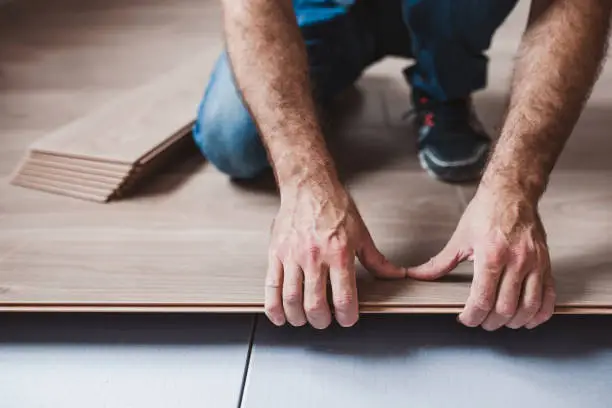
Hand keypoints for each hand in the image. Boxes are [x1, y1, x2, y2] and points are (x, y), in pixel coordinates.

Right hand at [264, 181, 405, 328]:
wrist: (308, 186)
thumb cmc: (334, 206)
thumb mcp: (361, 233)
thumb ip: (376, 260)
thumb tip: (396, 275)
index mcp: (339, 253)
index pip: (343, 298)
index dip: (346, 317)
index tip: (347, 319)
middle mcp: (314, 256)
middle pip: (315, 305)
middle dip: (321, 321)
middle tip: (325, 321)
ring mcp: (292, 256)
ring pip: (291, 300)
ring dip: (298, 318)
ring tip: (304, 319)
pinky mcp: (275, 253)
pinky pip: (271, 286)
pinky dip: (274, 307)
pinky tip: (280, 316)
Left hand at [406, 185, 555, 329]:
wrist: (512, 192)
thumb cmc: (485, 213)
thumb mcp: (459, 238)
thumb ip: (439, 262)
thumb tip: (416, 275)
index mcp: (491, 255)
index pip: (483, 300)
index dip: (472, 316)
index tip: (465, 319)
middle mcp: (516, 261)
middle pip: (505, 308)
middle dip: (490, 322)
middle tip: (480, 321)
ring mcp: (534, 263)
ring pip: (528, 307)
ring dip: (513, 322)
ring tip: (500, 322)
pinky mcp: (546, 263)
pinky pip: (549, 297)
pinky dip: (539, 314)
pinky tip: (527, 318)